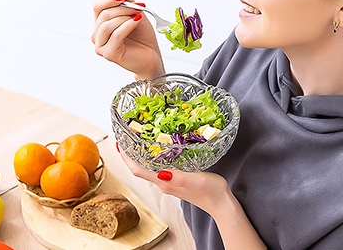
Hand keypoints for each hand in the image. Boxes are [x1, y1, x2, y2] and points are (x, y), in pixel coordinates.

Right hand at [91, 0, 164, 79]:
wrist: (152, 56)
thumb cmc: (142, 37)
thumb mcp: (134, 12)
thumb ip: (123, 0)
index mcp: (100, 25)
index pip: (97, 6)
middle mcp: (97, 35)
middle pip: (102, 14)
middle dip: (122, 8)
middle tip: (138, 7)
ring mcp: (101, 46)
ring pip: (107, 25)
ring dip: (124, 16)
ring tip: (138, 15)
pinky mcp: (109, 54)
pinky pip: (116, 35)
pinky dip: (127, 25)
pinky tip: (137, 21)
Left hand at [117, 144, 266, 248]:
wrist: (222, 204)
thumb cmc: (211, 191)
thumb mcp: (195, 179)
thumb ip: (178, 177)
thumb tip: (161, 173)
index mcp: (165, 182)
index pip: (138, 170)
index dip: (126, 158)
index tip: (119, 144)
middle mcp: (164, 183)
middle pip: (140, 169)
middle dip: (130, 155)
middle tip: (126, 139)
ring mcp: (170, 183)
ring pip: (148, 169)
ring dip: (141, 157)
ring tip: (138, 142)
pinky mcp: (177, 181)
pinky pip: (159, 169)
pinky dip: (153, 159)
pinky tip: (159, 152)